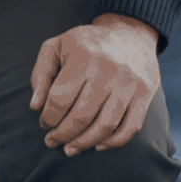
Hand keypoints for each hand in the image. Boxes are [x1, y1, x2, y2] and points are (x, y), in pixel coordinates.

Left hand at [29, 13, 160, 155]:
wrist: (130, 33)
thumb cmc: (86, 44)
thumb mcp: (57, 47)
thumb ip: (41, 74)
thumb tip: (35, 106)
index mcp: (83, 56)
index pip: (60, 98)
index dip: (48, 117)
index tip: (44, 123)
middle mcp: (108, 70)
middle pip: (82, 115)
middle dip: (62, 134)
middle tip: (52, 141)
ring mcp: (129, 83)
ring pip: (105, 125)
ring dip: (85, 143)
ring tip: (70, 148)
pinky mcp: (145, 93)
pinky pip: (131, 127)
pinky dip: (114, 142)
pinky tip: (99, 146)